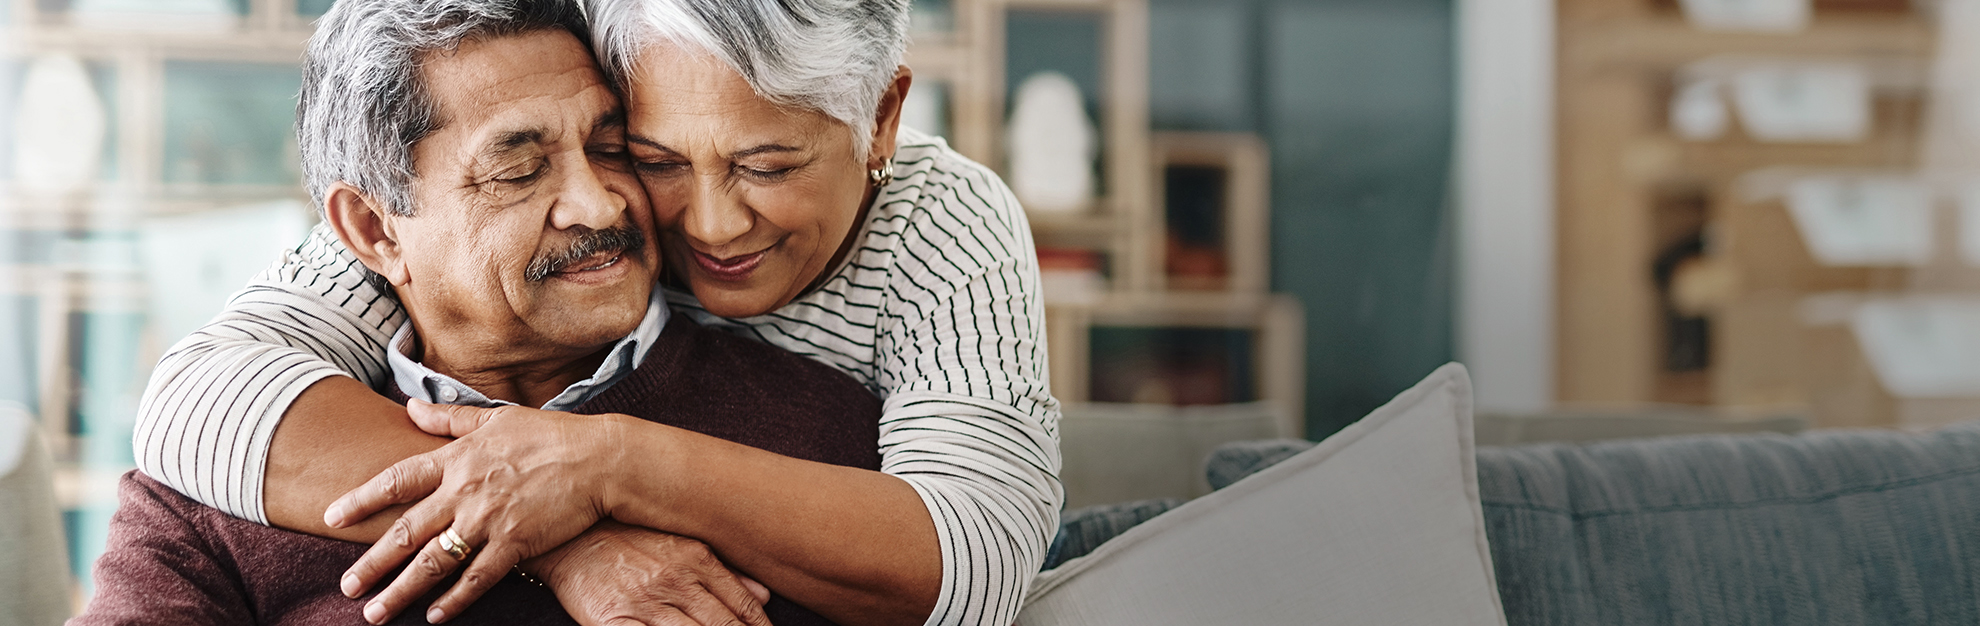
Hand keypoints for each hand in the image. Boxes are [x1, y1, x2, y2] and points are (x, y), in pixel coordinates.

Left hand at [326, 401, 630, 623]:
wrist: (599, 459)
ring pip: (434, 562)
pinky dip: (454, 599)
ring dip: (401, 591)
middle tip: (346, 586)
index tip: (331, 517)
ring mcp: (489, 520)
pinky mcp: (516, 543)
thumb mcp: (496, 417)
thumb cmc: (550, 435)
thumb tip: (410, 406)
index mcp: (457, 458)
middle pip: (407, 532)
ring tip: (374, 612)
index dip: (361, 499)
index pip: (397, 480)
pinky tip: (435, 616)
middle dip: (372, 563)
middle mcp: (465, 492)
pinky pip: (477, 578)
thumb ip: (449, 418)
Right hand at [529, 522, 772, 625]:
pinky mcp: (614, 620)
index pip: (741, 604)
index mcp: (696, 559)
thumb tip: (765, 596)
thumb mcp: (681, 544)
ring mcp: (644, 602)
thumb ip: (725, 572)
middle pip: (722, 625)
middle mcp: (674, 580)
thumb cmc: (630, 540)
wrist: (571, 536)